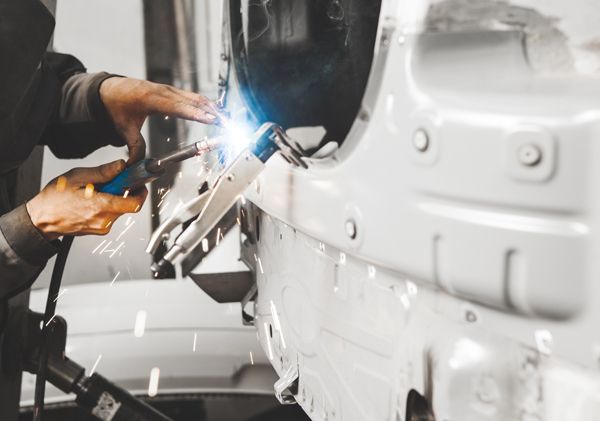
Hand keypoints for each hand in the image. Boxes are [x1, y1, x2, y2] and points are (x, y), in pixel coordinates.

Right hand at [26, 160, 146, 239]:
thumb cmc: (54, 199)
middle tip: (112, 182)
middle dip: (125, 191)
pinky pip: (112, 215)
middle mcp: (104, 221)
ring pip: (120, 210)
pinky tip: (94, 200)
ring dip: (115, 198)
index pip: (134, 203)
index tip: (139, 182)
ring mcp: (102, 228)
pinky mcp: (100, 230)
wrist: (42, 220)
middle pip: (128, 205)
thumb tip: (121, 166)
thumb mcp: (77, 177)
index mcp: (100, 207)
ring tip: (96, 191)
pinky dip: (108, 205)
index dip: (141, 192)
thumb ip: (103, 172)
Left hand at [99, 77, 219, 163]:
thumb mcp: (123, 128)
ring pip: (195, 97)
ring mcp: (168, 89)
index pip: (177, 106)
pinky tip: (216, 110)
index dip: (195, 113)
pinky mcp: (172, 91)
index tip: (210, 119)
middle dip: (211, 111)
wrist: (110, 90)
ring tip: (226, 119)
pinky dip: (205, 103)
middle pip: (192, 100)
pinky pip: (192, 96)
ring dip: (211, 107)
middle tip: (226, 122)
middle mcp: (162, 91)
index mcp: (150, 99)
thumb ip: (133, 147)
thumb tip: (137, 165)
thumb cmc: (117, 106)